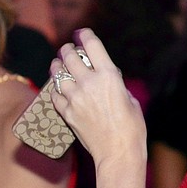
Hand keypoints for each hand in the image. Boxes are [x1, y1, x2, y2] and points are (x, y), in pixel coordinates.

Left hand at [50, 29, 145, 165]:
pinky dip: (56, 89)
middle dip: (68, 50)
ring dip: (57, 66)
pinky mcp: (67, 112)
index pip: (91, 44)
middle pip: (69, 55)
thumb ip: (115, 85)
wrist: (118, 154)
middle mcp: (89, 83)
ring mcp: (75, 98)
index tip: (81, 34)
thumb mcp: (130, 99)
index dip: (84, 35)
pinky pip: (54, 94)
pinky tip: (58, 89)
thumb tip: (104, 78)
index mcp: (109, 76)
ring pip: (57, 72)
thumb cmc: (131, 128)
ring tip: (58, 65)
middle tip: (68, 50)